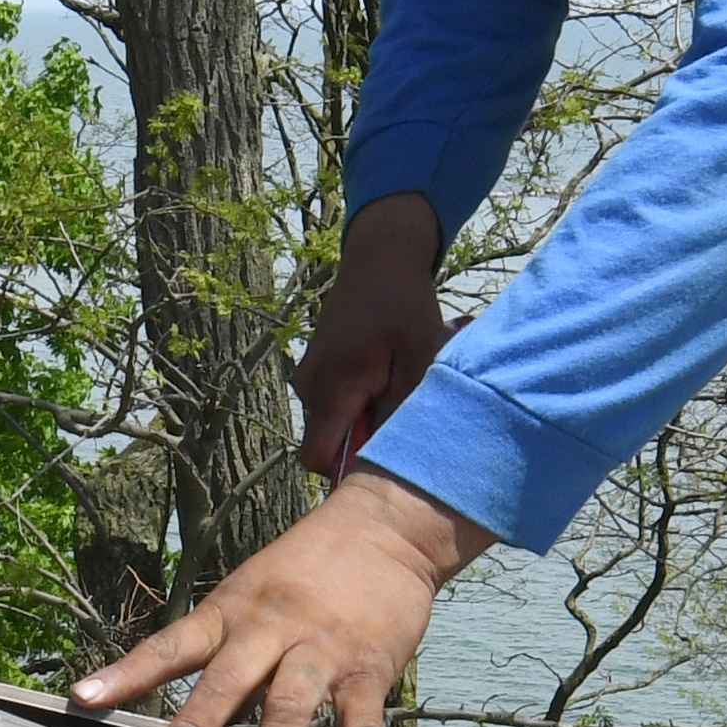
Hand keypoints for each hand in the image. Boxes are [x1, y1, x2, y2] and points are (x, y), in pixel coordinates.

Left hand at [72, 464, 488, 726]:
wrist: (385, 528)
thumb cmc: (306, 568)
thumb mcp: (251, 592)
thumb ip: (222, 650)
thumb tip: (182, 708)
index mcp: (232, 612)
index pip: (170, 645)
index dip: (126, 672)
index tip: (83, 699)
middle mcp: (271, 630)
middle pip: (226, 681)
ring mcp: (321, 651)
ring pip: (292, 706)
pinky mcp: (368, 669)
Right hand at [296, 196, 451, 478]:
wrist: (380, 259)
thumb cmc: (405, 306)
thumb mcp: (418, 360)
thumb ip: (399, 412)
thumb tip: (387, 459)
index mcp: (333, 388)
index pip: (317, 458)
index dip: (347, 467)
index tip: (382, 452)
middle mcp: (309, 387)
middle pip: (327, 443)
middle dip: (362, 439)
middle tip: (400, 408)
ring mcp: (308, 376)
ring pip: (332, 423)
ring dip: (364, 416)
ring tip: (396, 384)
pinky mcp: (315, 369)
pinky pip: (333, 403)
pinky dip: (358, 399)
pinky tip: (384, 373)